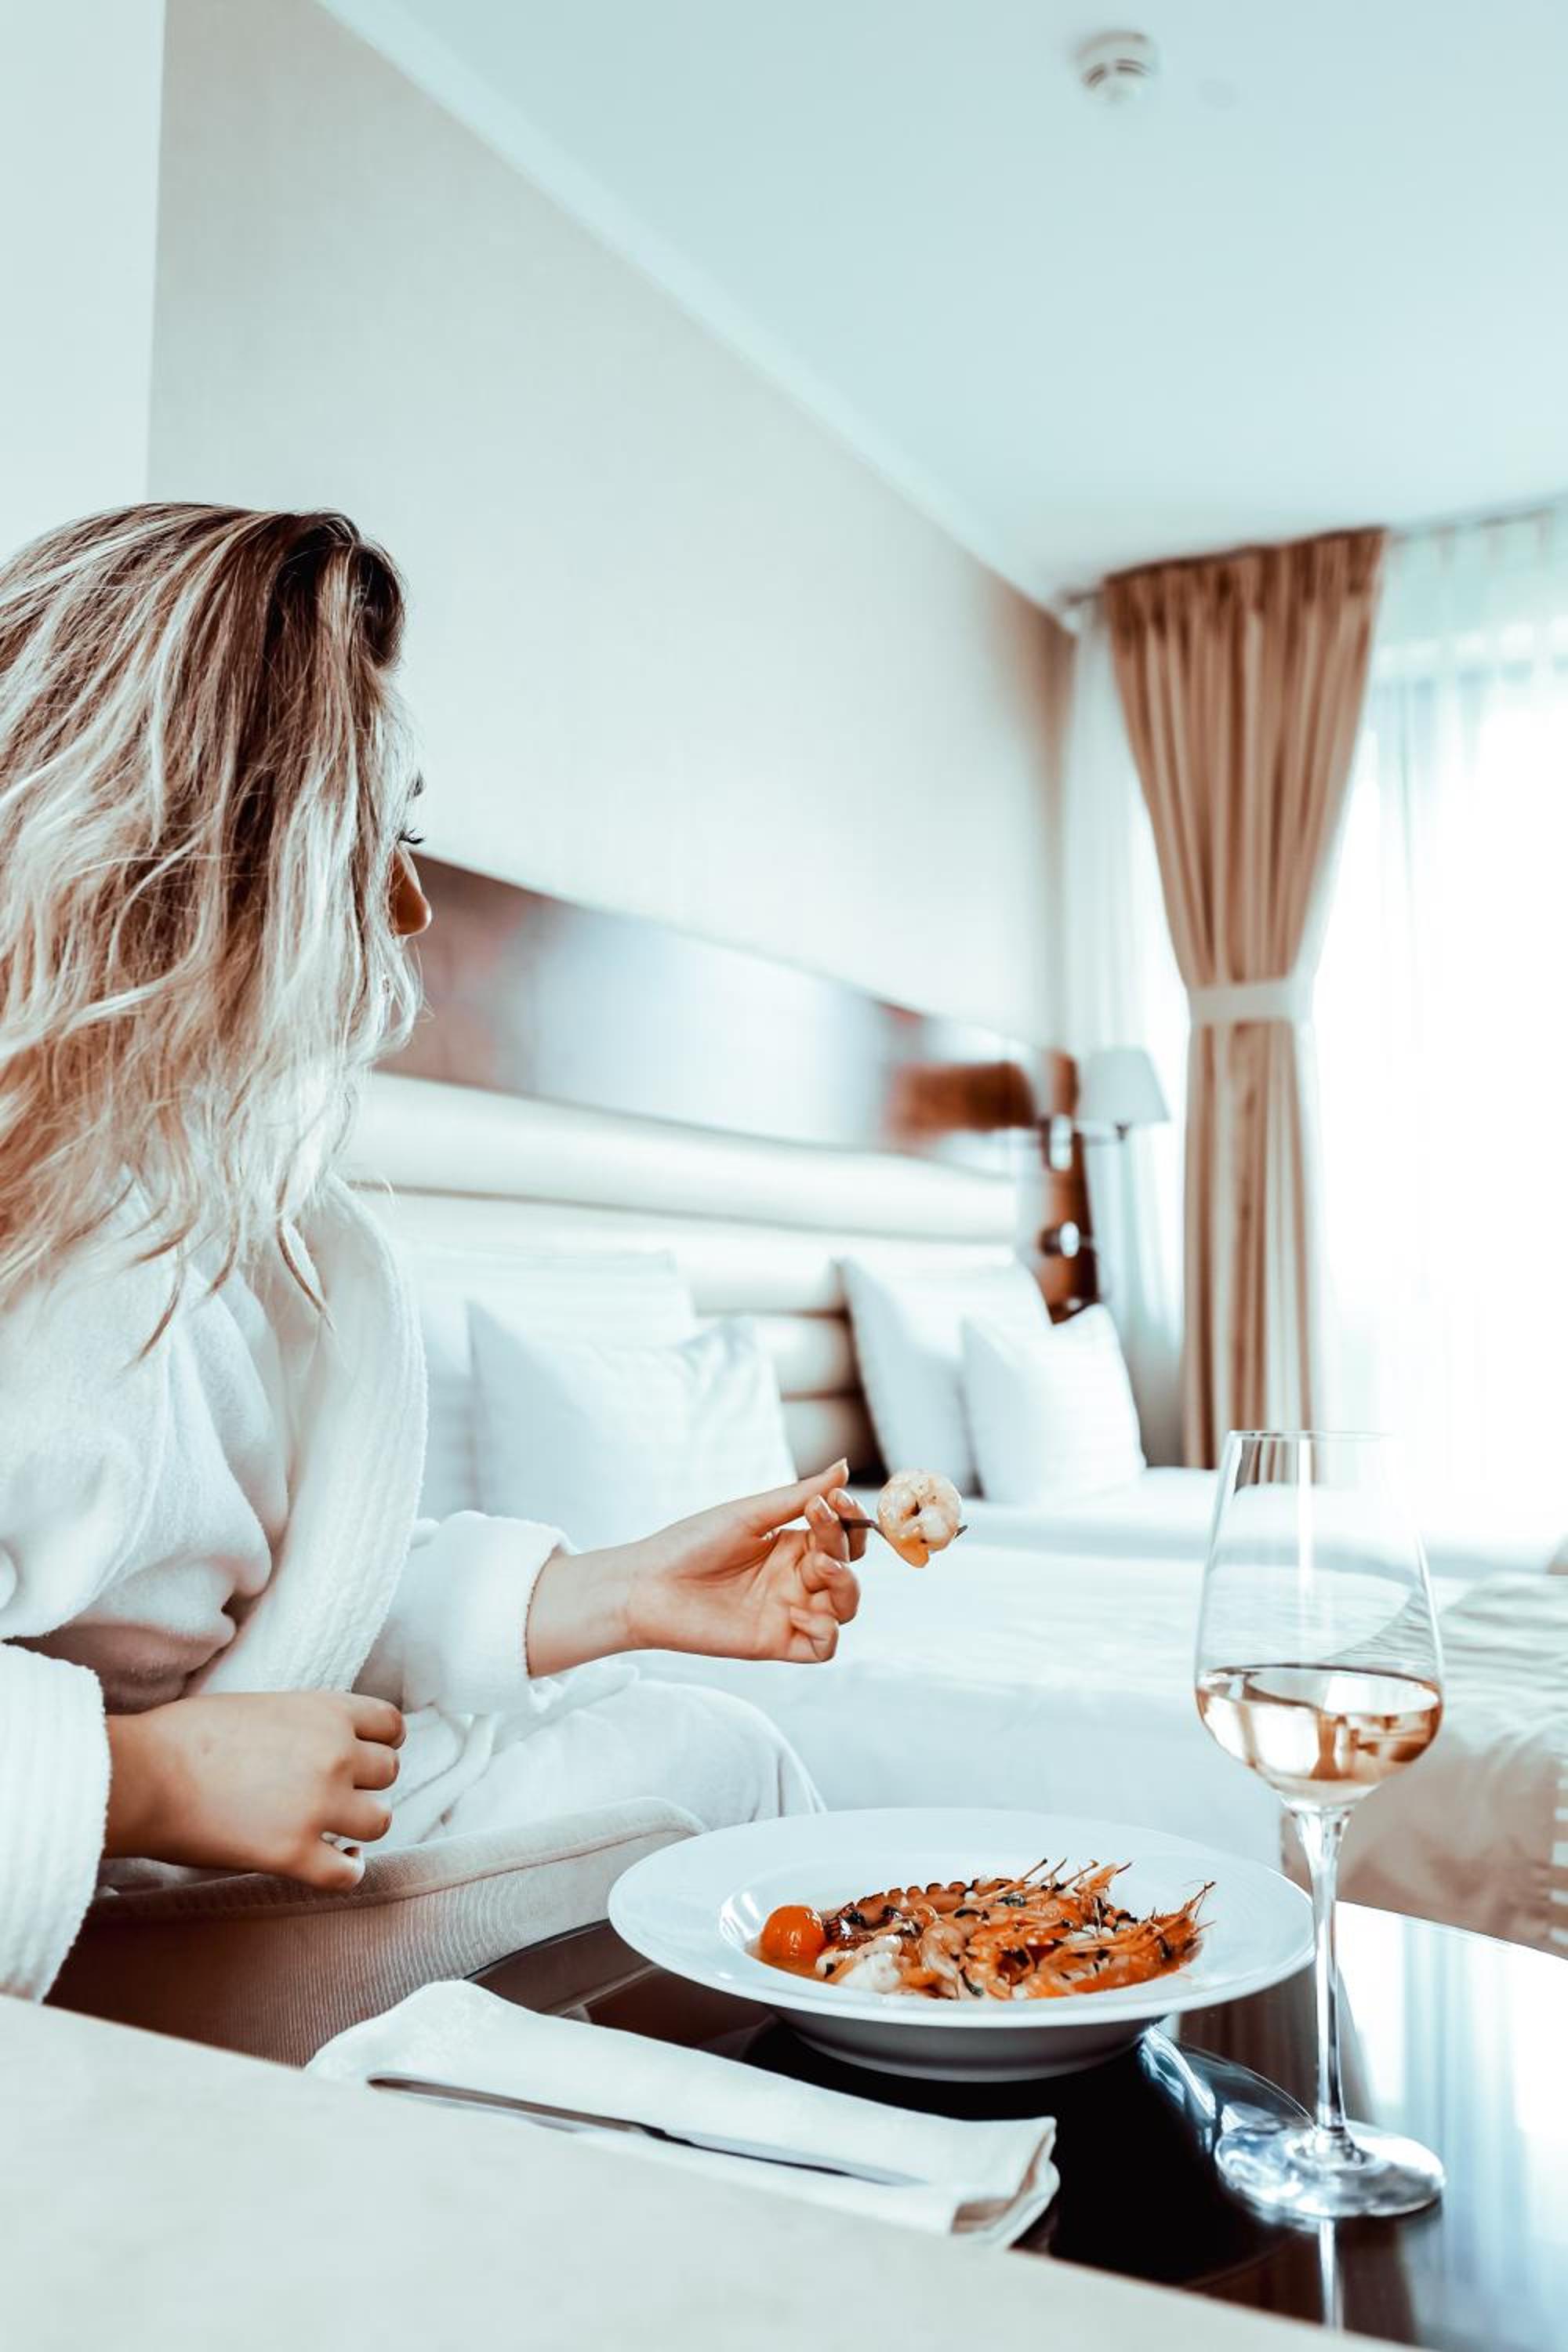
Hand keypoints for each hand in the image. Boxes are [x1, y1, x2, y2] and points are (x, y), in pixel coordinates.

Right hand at [104, 1690, 405, 1890]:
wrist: (145, 1774)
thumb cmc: (187, 1735)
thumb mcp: (263, 1705)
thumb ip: (305, 1722)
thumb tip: (321, 1742)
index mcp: (326, 1712)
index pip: (392, 1725)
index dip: (381, 1742)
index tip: (365, 1754)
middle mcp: (335, 1755)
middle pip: (388, 1772)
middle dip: (365, 1783)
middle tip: (334, 1792)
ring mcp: (318, 1806)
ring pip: (381, 1820)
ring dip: (360, 1825)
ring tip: (333, 1827)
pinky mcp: (294, 1854)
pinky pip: (348, 1873)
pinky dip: (347, 1870)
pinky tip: (333, 1862)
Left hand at [526, 1463, 865, 1673]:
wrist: (646, 1585)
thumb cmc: (691, 1543)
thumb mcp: (749, 1514)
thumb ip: (800, 1495)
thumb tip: (844, 1466)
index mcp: (790, 1545)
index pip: (841, 1536)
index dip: (850, 1521)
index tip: (839, 1502)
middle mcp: (794, 1578)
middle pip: (847, 1568)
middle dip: (845, 1547)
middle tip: (822, 1525)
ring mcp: (788, 1611)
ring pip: (845, 1608)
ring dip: (846, 1587)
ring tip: (821, 1568)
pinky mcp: (776, 1642)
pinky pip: (823, 1646)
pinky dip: (825, 1630)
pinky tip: (798, 1611)